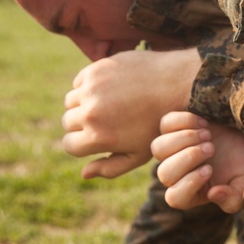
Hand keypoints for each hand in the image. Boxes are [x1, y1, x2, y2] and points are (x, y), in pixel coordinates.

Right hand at [62, 48, 200, 178]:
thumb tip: (84, 174)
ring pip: (70, 101)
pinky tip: (110, 90)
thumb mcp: (139, 154)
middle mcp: (90, 113)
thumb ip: (110, 168)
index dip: (81, 144)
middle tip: (105, 120)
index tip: (95, 137)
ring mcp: (91, 89)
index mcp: (98, 137)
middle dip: (82, 124)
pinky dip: (88, 87)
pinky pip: (79, 82)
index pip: (69, 145)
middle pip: (67, 122)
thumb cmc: (158, 125)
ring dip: (82, 104)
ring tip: (107, 105)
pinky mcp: (95, 70)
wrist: (175, 87)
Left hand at [151, 111, 243, 211]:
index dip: (189, 184)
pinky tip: (204, 122)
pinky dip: (184, 121)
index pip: (175, 198)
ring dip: (184, 139)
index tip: (210, 170)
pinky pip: (165, 124)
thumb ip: (233, 199)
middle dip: (188, 159)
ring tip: (207, 134)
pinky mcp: (174, 127)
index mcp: (193, 191)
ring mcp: (173, 149)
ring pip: (158, 148)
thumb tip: (213, 193)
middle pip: (164, 174)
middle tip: (211, 148)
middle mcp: (178, 172)